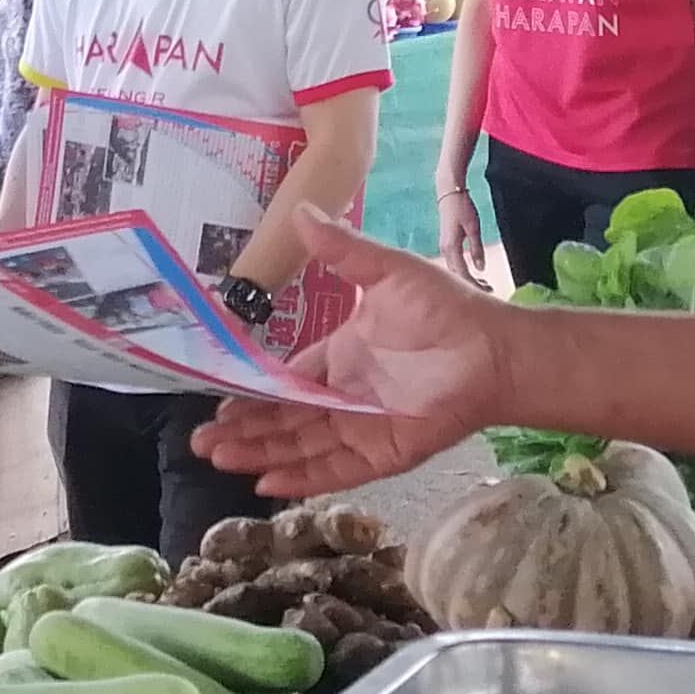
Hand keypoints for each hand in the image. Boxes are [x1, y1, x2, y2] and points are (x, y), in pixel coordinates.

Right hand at [195, 204, 509, 498]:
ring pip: (300, 447)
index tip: (216, 405)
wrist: (495, 348)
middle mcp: (345, 398)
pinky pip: (336, 470)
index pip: (284, 384)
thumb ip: (342, 251)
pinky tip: (266, 482)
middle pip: (283, 421)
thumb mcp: (386, 272)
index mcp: (340, 359)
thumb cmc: (445, 309)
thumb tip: (302, 211)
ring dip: (260, 454)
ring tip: (218, 459)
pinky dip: (302, 477)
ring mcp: (362, 429)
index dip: (250, 396)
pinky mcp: (384, 453)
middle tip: (200, 441)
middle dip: (243, 432)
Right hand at [434, 179, 485, 285]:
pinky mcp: (447, 244)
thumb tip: (481, 269)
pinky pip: (455, 263)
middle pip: (457, 275)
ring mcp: (445, 248)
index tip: (488, 290)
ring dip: (469, 279)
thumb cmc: (462, 207)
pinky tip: (475, 273)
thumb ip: (477, 248)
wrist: (448, 192)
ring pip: (455, 271)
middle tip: (490, 290)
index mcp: (451, 247)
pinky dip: (465, 270)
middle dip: (473, 285)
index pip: (462, 273)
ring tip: (485, 284)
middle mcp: (445, 250)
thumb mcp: (473, 227)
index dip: (474, 285)